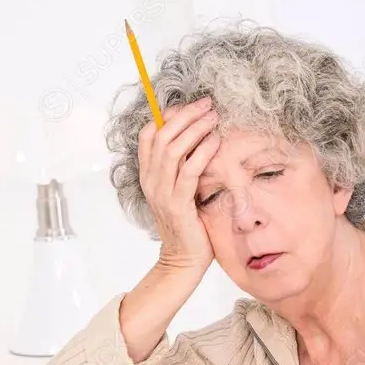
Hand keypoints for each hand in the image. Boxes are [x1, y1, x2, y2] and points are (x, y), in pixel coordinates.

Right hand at [137, 96, 220, 273]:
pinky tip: (216, 141)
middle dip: (186, 114)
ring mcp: (162, 192)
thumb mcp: (179, 190)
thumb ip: (181, 168)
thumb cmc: (187, 224)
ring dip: (195, 128)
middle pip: (162, 135)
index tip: (191, 106)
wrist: (183, 259)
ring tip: (214, 117)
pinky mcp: (178, 204)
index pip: (149, 135)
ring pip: (173, 148)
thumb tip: (198, 139)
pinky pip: (189, 170)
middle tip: (208, 104)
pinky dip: (203, 151)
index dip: (168, 116)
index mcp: (148, 175)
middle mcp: (151, 181)